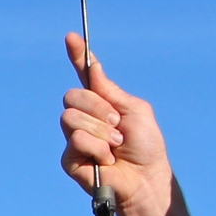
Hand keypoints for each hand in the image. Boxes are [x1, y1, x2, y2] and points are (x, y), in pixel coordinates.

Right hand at [60, 36, 174, 215]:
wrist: (145, 178)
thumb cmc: (145, 146)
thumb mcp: (135, 110)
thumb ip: (111, 91)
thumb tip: (93, 67)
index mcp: (102, 102)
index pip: (85, 76)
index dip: (77, 56)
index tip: (72, 37)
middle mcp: (85, 117)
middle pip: (73, 96)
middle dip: (97, 108)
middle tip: (117, 125)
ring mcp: (75, 137)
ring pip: (71, 117)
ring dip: (99, 131)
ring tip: (114, 145)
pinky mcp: (70, 158)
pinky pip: (75, 140)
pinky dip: (96, 148)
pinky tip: (106, 160)